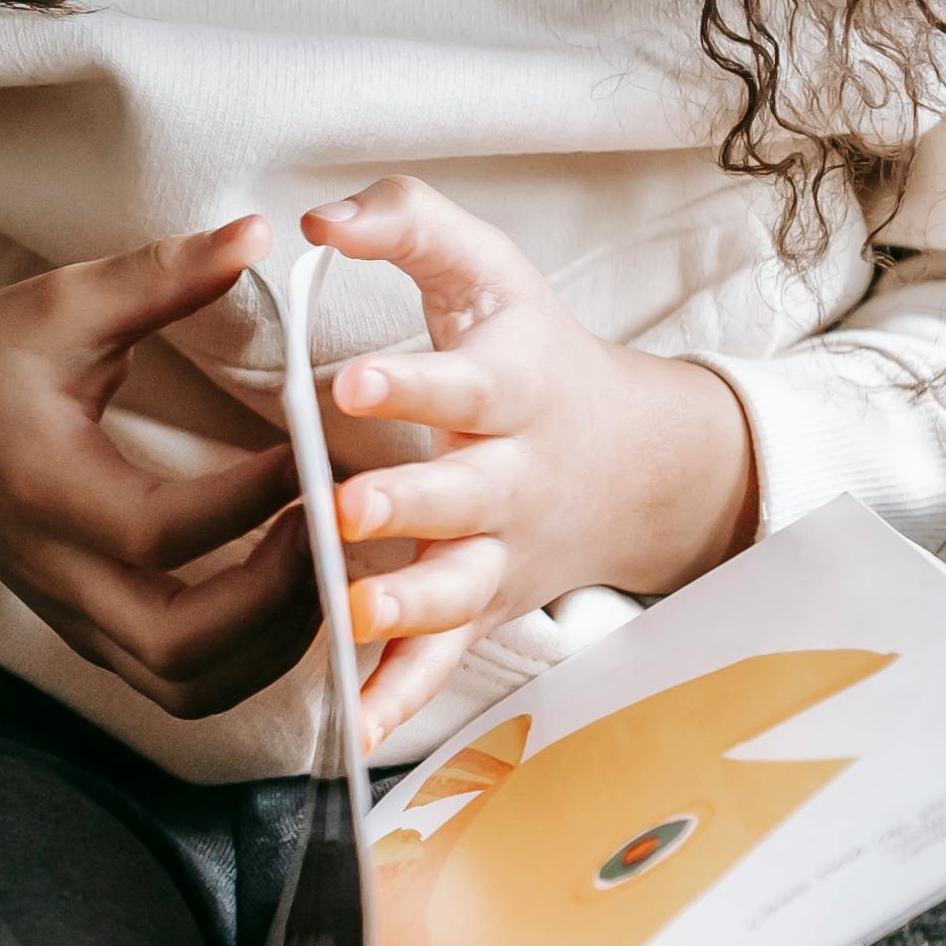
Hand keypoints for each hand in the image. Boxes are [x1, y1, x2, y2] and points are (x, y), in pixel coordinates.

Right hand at [0, 217, 314, 719]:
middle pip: (177, 644)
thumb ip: (158, 276)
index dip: (249, 500)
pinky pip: (181, 685)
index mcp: (42, 487)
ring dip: (274, 644)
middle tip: (328, 526)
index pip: (159, 528)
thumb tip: (257, 236)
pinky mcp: (89, 636)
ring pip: (187, 685)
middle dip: (275, 600)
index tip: (307, 445)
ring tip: (320, 565)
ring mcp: (72, 617)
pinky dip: (248, 661)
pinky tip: (286, 597)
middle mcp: (56, 571)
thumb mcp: (57, 306)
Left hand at [300, 178, 761, 736]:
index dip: (411, 383)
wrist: (629, 460)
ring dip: (405, 605)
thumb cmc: (527, 347)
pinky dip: (404, 697)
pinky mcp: (480, 609)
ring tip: (353, 613)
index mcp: (513, 386)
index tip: (349, 382)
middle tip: (347, 505)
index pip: (464, 382)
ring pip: (456, 588)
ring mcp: (499, 553)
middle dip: (407, 503)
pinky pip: (442, 662)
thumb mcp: (484, 268)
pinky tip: (356, 728)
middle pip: (463, 495)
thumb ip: (405, 221)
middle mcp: (512, 477)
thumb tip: (316, 218)